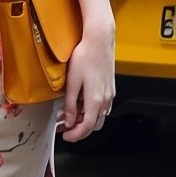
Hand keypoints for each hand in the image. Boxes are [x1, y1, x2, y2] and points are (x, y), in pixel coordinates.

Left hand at [60, 20, 115, 142]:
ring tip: (71, 113)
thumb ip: (71, 104)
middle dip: (80, 129)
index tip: (66, 135)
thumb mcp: (72, 81)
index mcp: (95, 100)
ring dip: (86, 119)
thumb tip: (69, 120)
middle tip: (65, 126)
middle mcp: (105, 100)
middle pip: (94, 124)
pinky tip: (82, 102)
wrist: (99, 40)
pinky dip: (92, 110)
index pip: (87, 127)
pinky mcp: (110, 87)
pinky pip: (102, 106)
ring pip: (98, 116)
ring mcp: (109, 94)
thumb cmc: (85, 56)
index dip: (75, 135)